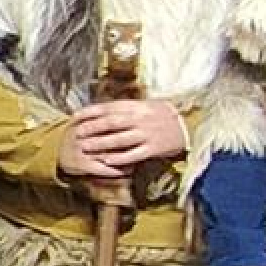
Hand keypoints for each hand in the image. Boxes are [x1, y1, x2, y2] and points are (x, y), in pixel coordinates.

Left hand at [61, 98, 186, 177]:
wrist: (190, 124)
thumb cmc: (164, 114)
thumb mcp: (146, 105)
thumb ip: (126, 108)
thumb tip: (103, 110)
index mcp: (137, 106)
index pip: (108, 107)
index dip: (90, 112)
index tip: (75, 116)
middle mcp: (140, 119)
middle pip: (111, 123)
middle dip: (92, 128)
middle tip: (77, 134)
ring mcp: (147, 134)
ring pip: (119, 139)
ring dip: (100, 144)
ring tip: (86, 147)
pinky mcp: (153, 148)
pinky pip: (133, 154)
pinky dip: (118, 158)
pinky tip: (106, 160)